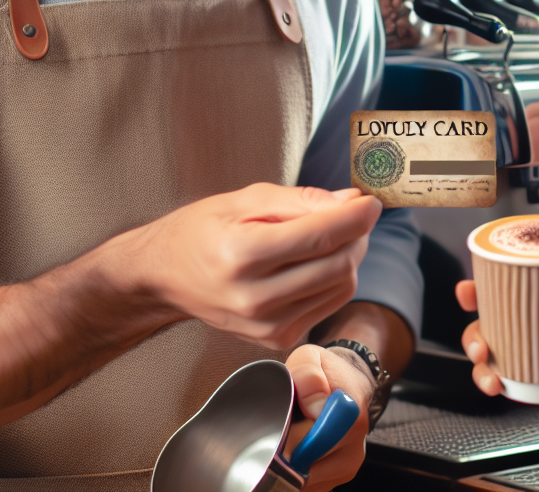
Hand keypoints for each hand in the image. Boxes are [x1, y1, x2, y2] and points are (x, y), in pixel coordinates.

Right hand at [112, 183, 381, 349]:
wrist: (166, 277)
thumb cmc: (202, 231)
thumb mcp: (244, 199)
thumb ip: (301, 200)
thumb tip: (350, 202)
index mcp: (242, 254)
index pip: (320, 235)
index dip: (356, 216)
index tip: (372, 201)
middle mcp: (254, 297)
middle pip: (338, 264)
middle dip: (357, 234)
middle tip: (353, 213)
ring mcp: (265, 325)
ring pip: (341, 286)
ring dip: (349, 256)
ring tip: (330, 235)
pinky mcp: (275, 340)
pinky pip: (329, 305)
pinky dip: (335, 280)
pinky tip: (316, 263)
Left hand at [285, 343, 373, 491]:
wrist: (348, 383)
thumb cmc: (325, 372)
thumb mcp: (310, 357)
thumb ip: (308, 373)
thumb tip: (314, 405)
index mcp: (349, 410)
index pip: (317, 439)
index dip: (291, 439)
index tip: (280, 430)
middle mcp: (356, 440)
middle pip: (307, 463)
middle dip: (286, 453)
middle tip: (277, 433)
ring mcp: (350, 461)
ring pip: (309, 480)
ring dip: (292, 466)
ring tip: (288, 441)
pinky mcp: (343, 474)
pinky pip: (314, 485)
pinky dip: (299, 475)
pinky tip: (297, 454)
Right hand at [455, 280, 538, 397]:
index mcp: (531, 299)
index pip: (494, 289)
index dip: (474, 290)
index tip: (466, 291)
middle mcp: (518, 323)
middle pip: (480, 326)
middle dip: (472, 338)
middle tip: (482, 348)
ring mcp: (518, 351)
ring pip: (484, 358)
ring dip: (480, 370)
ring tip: (492, 381)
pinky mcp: (525, 376)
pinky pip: (501, 380)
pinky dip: (494, 385)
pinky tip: (500, 389)